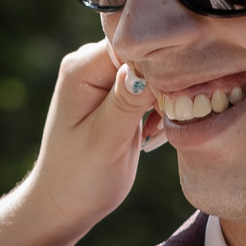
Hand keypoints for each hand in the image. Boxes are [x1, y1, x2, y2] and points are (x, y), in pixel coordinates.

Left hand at [0, 41, 157, 245]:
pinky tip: (152, 131)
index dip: (161, 58)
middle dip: (167, 78)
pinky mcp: (119, 95)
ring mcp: (106, 78)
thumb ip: (125, 102)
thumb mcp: (104, 141)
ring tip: (154, 128)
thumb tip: (146, 66)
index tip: (179, 86)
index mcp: (82, 68)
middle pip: (147, 52)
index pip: (133, 42)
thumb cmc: (79, 177)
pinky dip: (161, 106)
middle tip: (169, 113)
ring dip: (166, 96)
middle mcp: (92, 64)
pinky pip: (152, 86)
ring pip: (154, 70)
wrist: (65, 202)